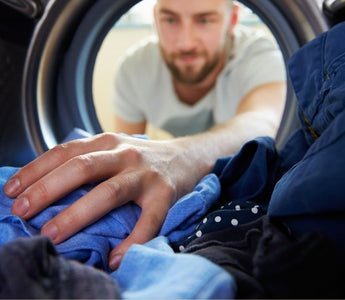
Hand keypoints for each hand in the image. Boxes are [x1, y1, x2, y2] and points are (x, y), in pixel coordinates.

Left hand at [3, 133, 204, 268]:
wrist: (185, 156)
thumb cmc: (142, 158)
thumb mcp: (113, 148)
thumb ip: (87, 159)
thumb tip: (45, 185)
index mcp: (107, 142)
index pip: (65, 152)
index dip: (35, 170)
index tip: (11, 191)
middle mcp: (125, 153)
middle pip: (82, 168)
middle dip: (47, 190)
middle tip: (22, 213)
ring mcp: (145, 174)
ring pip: (109, 193)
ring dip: (78, 215)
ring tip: (53, 235)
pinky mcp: (165, 193)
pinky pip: (147, 222)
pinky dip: (131, 242)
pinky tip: (115, 258)